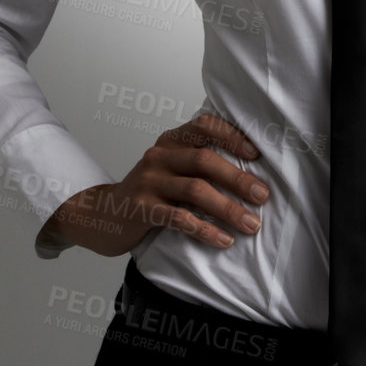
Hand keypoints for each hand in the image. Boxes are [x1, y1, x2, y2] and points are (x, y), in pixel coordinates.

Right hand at [36, 112, 270, 257]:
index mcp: (171, 141)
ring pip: (196, 191)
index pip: (204, 126)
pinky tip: (223, 240)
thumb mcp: (172, 170)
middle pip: (205, 161)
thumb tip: (253, 176)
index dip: (232, 136)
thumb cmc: (150, 193)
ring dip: (228, 209)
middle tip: (263, 196)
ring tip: (251, 225)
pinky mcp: (140, 208)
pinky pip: (179, 218)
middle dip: (238, 179)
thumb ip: (200, 164)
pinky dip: (205, 230)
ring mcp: (148, 181)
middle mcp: (159, 155)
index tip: (257, 154)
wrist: (102, 214)